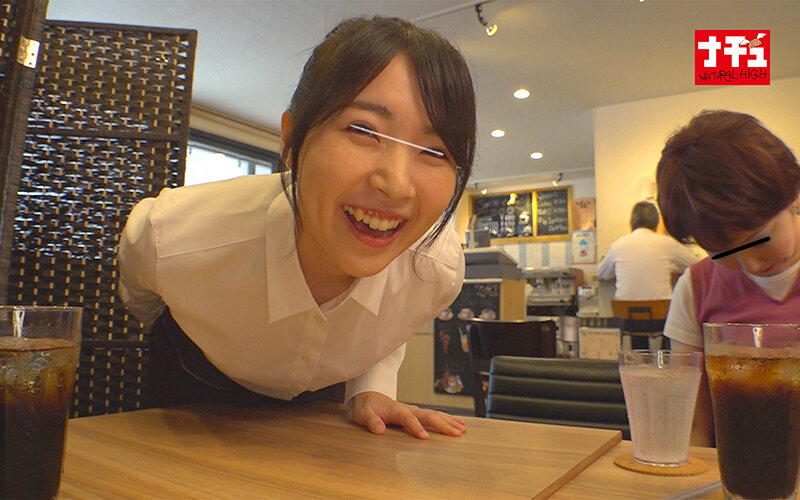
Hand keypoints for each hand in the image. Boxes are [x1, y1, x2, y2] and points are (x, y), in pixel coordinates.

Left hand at [350, 391, 465, 438]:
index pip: (408, 418)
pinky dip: (448, 420)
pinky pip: (436, 416)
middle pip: (428, 416)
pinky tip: (459, 424)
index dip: (416, 427)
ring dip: (449, 422)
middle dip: (442, 424)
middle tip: (456, 433)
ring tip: (463, 430)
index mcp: (396, 410)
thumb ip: (371, 421)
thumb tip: (379, 429)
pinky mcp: (419, 413)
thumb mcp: (363, 415)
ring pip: (435, 415)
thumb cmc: (367, 407)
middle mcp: (409, 409)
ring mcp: (415, 410)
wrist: (370, 396)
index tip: (424, 437)